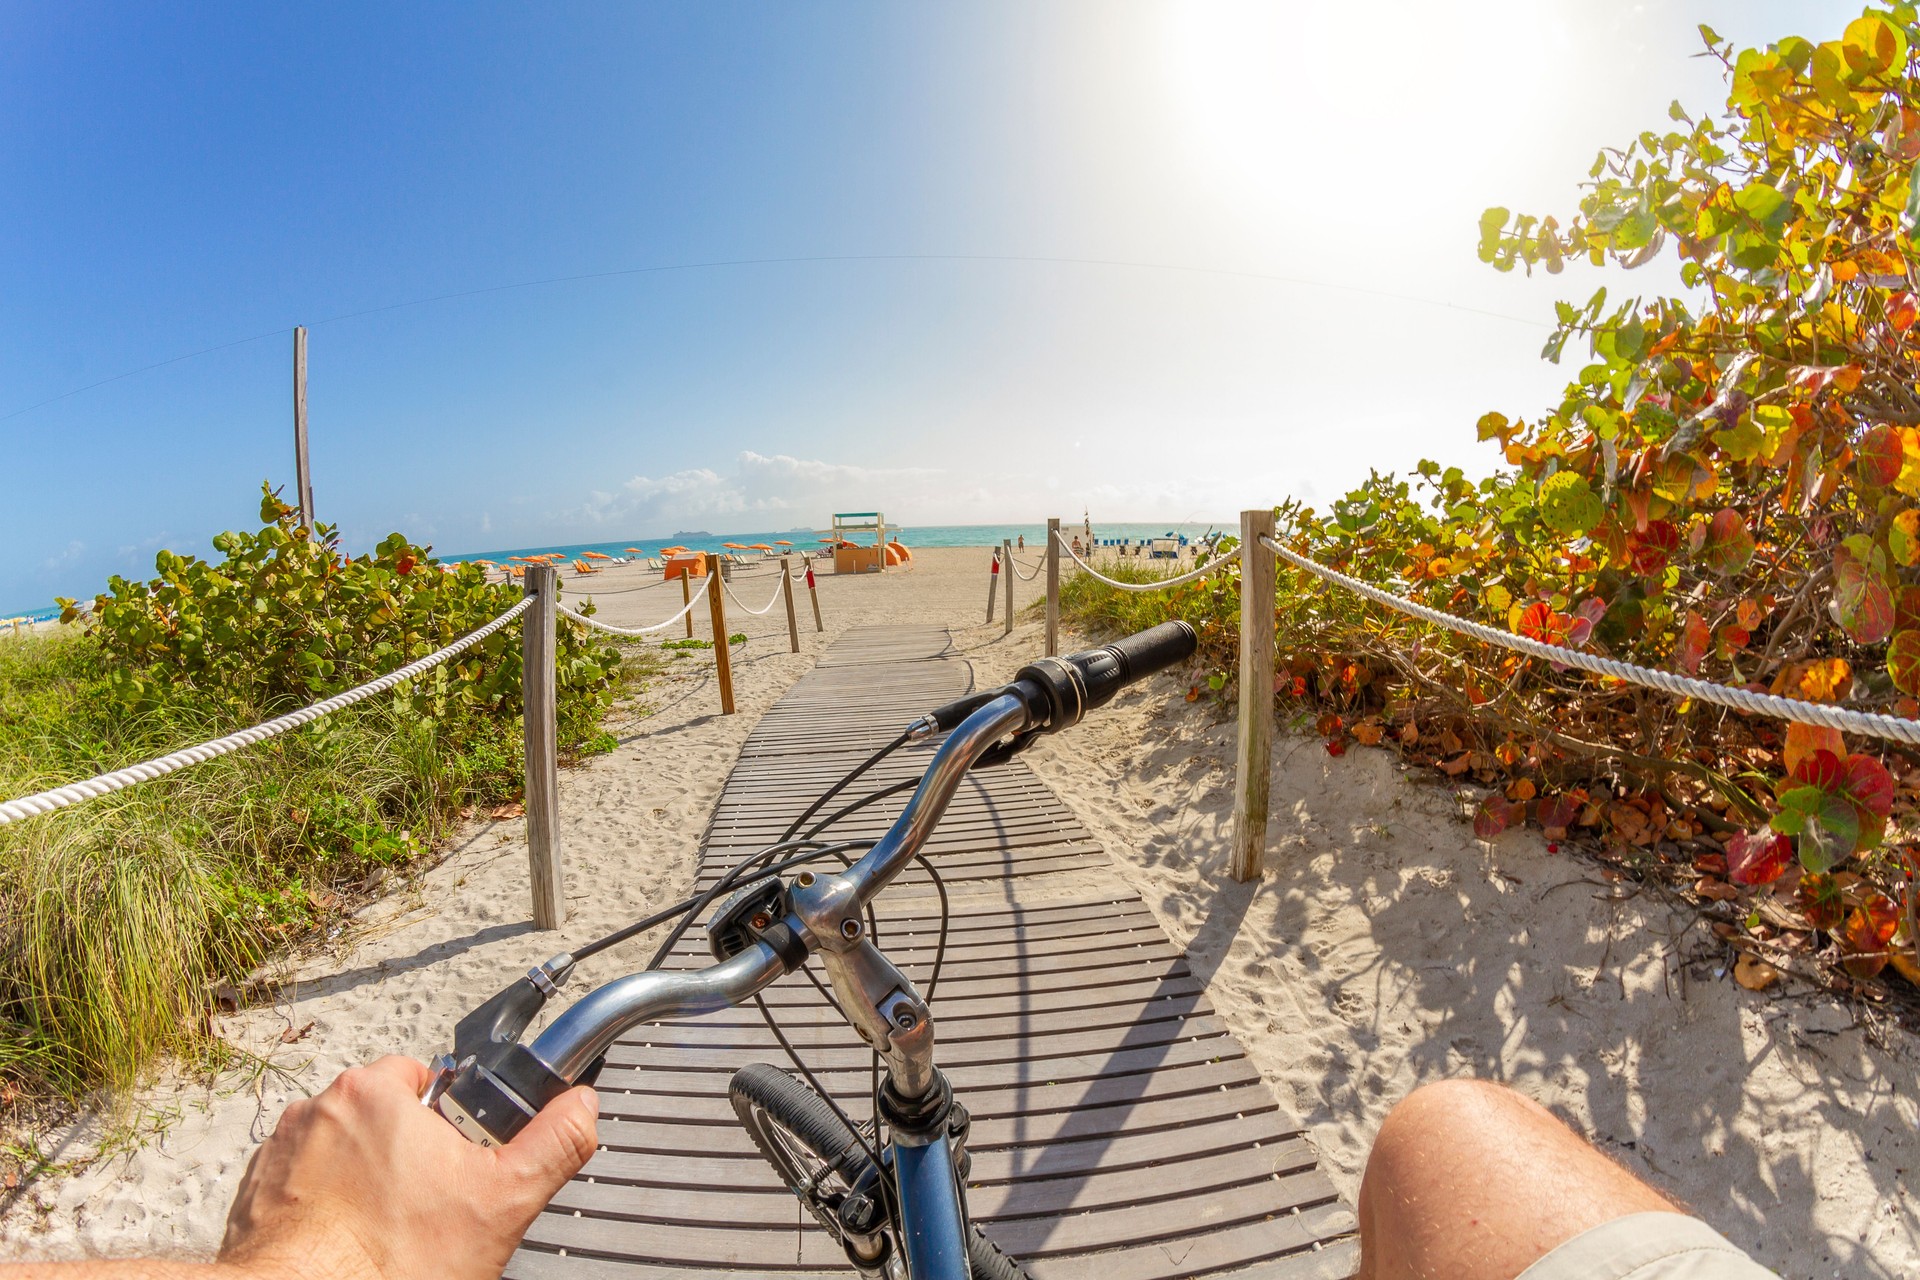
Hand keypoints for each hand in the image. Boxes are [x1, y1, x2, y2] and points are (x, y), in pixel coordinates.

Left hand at [218, 1056, 597, 1279]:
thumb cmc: (388, 1263)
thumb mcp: (502, 1201)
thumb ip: (552, 1143)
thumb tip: (581, 1106)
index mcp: (374, 1093)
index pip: (424, 1079)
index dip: (449, 1123)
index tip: (456, 1165)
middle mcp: (318, 1110)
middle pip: (381, 1116)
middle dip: (404, 1155)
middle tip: (425, 1208)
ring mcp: (279, 1153)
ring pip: (340, 1152)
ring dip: (360, 1181)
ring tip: (384, 1233)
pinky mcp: (253, 1196)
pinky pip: (301, 1188)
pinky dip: (321, 1211)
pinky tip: (346, 1246)